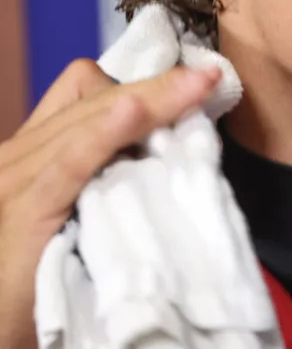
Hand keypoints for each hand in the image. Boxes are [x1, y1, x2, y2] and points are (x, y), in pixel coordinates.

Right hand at [0, 59, 220, 347]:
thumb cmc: (30, 277)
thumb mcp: (69, 216)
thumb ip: (103, 182)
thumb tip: (165, 156)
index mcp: (32, 154)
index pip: (84, 92)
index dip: (138, 84)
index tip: (192, 83)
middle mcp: (19, 157)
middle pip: (96, 100)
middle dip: (157, 87)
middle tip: (210, 76)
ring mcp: (16, 180)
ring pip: (89, 122)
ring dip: (149, 102)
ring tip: (196, 85)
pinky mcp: (22, 212)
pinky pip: (67, 165)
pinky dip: (102, 136)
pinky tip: (133, 114)